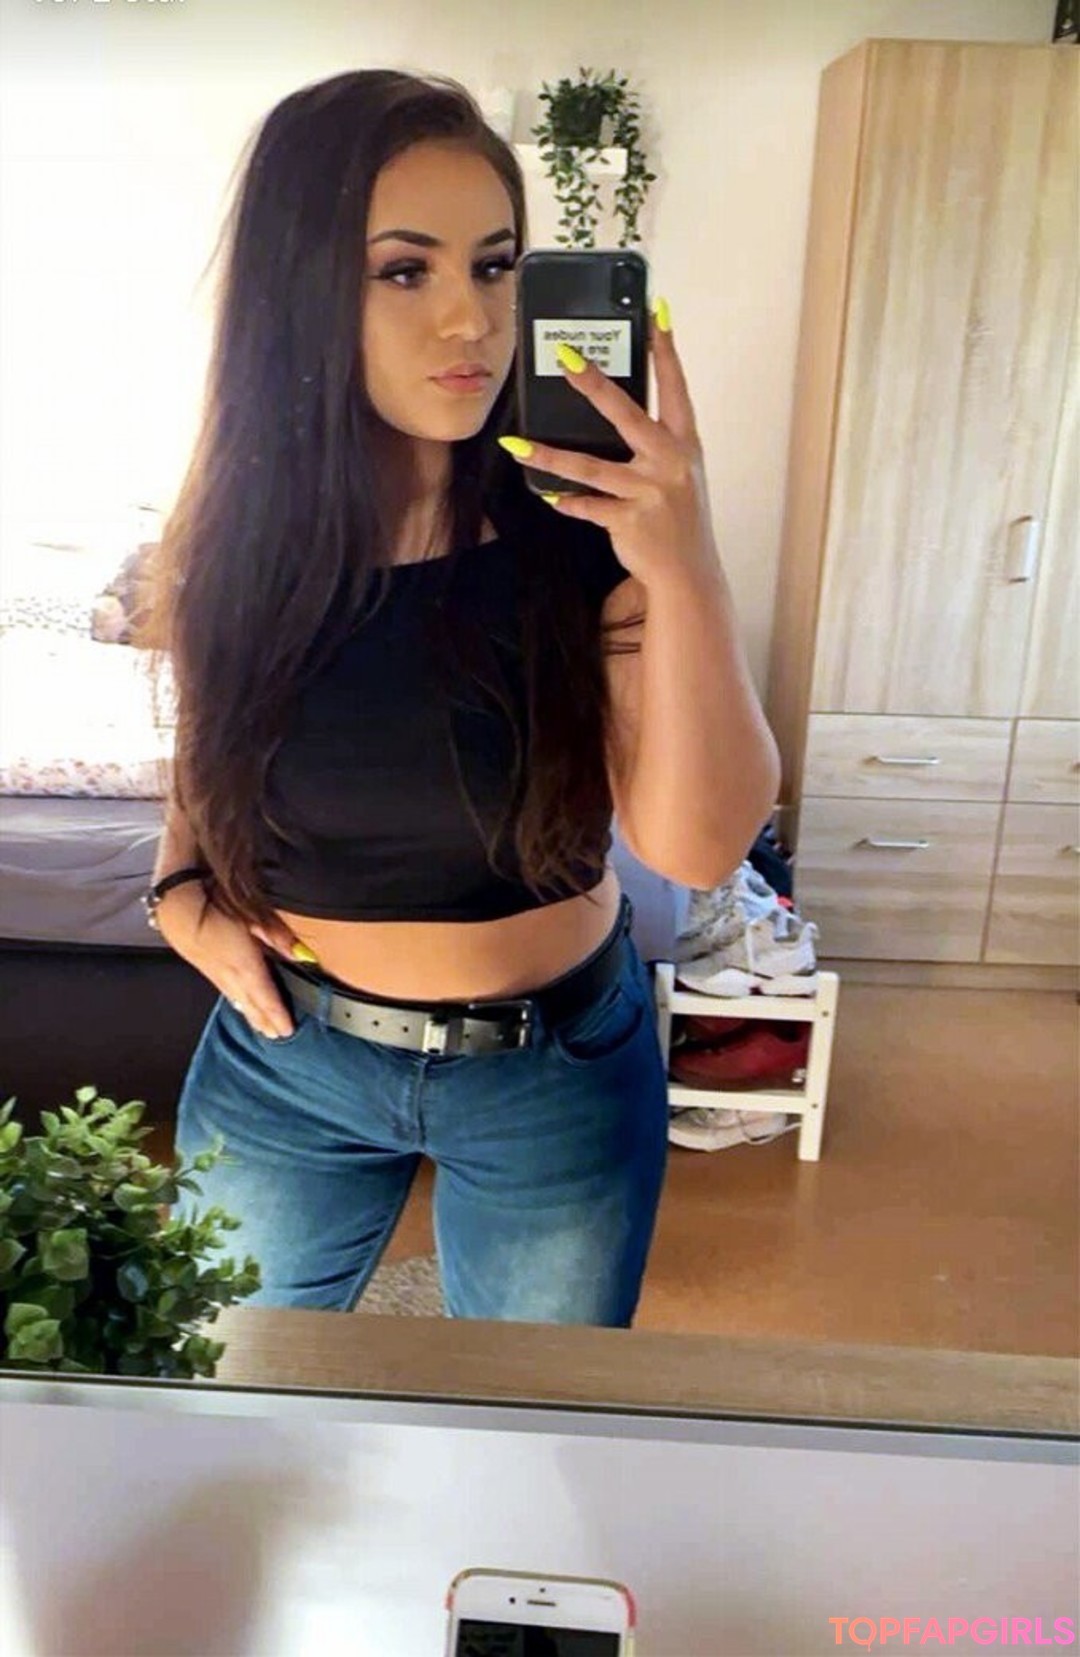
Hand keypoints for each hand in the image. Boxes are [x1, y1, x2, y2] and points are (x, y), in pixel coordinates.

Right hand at [155, 887, 297, 1039]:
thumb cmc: (214, 907)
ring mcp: (215, 973)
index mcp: (245, 965)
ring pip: (238, 999)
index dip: (277, 1015)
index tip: (288, 1030)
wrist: (176, 907)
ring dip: (250, 1014)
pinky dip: (236, 1002)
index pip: (266, 997)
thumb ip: (277, 935)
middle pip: (252, 1004)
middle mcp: (230, 975)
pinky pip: (226, 991)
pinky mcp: (205, 967)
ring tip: (260, 1027)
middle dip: (265, 1020)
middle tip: (276, 1036)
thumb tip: (300, 953)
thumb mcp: (253, 916)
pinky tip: (237, 1003)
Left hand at [499, 301, 717, 591]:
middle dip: (594, 384)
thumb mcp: (681, 473)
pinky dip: (568, 502)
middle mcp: (669, 463)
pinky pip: (589, 507)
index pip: (675, 387)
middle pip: (626, 415)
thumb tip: (619, 412)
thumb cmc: (679, 517)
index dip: (666, 350)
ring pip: (591, 467)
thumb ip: (657, 443)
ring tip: (516, 445)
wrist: (689, 572)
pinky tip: (549, 495)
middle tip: (566, 358)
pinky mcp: (629, 521)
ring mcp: (649, 493)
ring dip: (549, 456)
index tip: (656, 312)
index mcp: (685, 444)